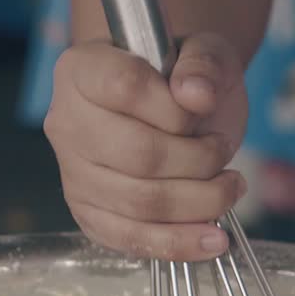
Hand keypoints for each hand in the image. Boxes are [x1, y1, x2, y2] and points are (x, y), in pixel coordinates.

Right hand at [44, 33, 249, 261]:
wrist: (167, 108)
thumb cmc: (178, 78)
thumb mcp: (202, 52)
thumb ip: (203, 64)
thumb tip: (196, 95)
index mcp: (82, 70)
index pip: (125, 87)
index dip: (175, 106)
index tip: (204, 107)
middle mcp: (66, 122)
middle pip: (137, 154)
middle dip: (198, 160)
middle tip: (222, 152)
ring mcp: (73, 174)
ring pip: (140, 202)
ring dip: (200, 201)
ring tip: (228, 187)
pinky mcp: (88, 214)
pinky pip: (130, 239)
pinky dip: (178, 243)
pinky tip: (212, 239)